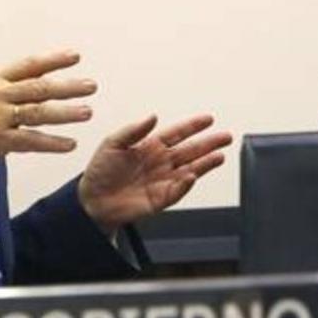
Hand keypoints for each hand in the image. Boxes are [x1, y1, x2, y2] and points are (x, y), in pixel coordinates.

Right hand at [0, 50, 96, 170]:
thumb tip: (14, 90)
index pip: (28, 66)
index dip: (53, 60)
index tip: (74, 56)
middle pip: (40, 87)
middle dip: (68, 86)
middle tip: (91, 85)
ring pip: (39, 111)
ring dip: (66, 112)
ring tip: (87, 112)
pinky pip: (30, 140)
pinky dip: (52, 143)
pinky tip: (69, 145)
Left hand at [78, 114, 232, 234]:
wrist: (91, 201)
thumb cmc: (100, 172)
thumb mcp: (112, 143)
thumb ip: (133, 130)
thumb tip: (152, 116)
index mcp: (150, 146)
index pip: (176, 133)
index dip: (192, 126)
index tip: (208, 119)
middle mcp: (161, 162)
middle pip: (190, 150)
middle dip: (209, 143)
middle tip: (226, 137)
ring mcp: (162, 180)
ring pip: (190, 170)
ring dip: (205, 163)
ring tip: (220, 155)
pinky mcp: (160, 199)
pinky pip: (176, 191)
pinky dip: (185, 185)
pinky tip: (192, 176)